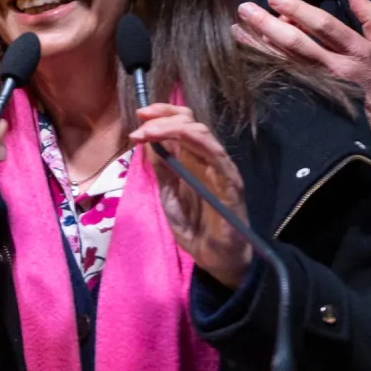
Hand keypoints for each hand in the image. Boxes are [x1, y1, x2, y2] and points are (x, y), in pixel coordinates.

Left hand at [129, 103, 251, 287]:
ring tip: (148, 132)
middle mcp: (207, 159)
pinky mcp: (230, 182)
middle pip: (191, 122)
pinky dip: (197, 142)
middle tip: (140, 123)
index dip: (162, 113)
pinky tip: (178, 139)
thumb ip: (160, 168)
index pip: (182, 123)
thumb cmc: (194, 226)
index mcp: (192, 159)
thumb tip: (145, 140)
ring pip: (202, 133)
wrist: (215, 257)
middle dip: (163, 116)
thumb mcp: (167, 193)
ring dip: (173, 127)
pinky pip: (217, 155)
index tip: (140, 114)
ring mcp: (220, 168)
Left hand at [235, 0, 370, 149]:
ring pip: (283, 62)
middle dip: (268, 25)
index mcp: (357, 51)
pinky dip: (261, 65)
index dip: (299, 11)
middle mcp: (335, 69)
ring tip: (236, 27)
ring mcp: (319, 86)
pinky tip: (243, 54)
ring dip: (257, 44)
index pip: (324, 26)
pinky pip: (280, 79)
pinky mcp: (308, 98)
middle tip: (245, 9)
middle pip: (297, 44)